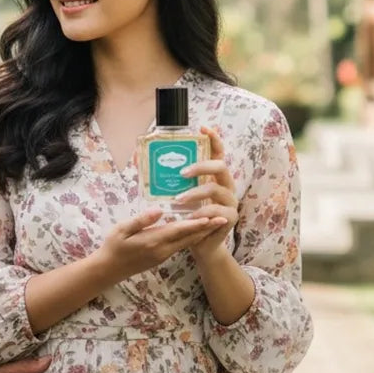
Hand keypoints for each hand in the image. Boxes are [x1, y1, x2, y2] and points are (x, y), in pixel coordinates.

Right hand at [94, 207, 225, 283]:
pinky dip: (191, 238)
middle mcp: (162, 250)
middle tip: (224, 219)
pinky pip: (180, 246)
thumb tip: (159, 210)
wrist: (108, 270)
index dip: (195, 224)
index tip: (211, 217)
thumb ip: (141, 220)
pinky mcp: (161, 257)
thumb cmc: (113, 246)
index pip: (178, 231)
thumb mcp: (121, 230)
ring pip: (186, 243)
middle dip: (207, 229)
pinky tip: (197, 231)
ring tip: (216, 224)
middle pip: (188, 238)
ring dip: (202, 234)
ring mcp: (163, 255)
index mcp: (152, 241)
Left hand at [179, 126, 237, 263]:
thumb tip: (143, 158)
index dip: (214, 138)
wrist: (201, 244)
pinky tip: (188, 216)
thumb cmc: (188, 216)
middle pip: (221, 166)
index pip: (218, 152)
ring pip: (216, 189)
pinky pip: (216, 211)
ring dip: (195, 193)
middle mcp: (226, 185)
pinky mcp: (230, 218)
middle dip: (201, 166)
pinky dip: (199, 212)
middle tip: (182, 173)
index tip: (203, 127)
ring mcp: (230, 201)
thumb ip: (171, 180)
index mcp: (215, 176)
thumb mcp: (180, 195)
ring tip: (178, 200)